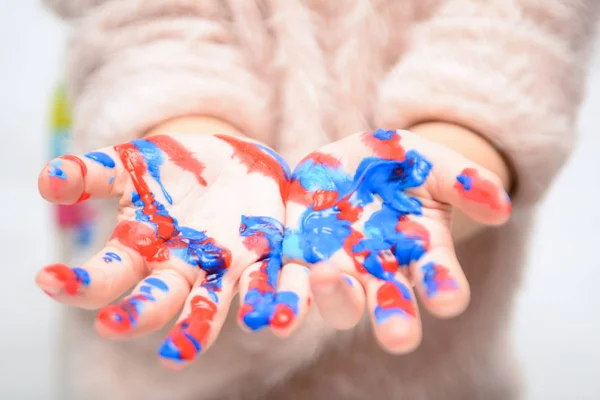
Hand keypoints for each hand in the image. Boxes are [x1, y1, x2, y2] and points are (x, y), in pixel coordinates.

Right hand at [36, 131, 300, 367]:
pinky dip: (273, 303)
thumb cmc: (176, 169)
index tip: (49, 280)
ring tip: (189, 348)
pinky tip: (278, 321)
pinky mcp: (263, 256)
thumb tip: (48, 179)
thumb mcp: (132, 164)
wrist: (232, 163)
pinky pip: (268, 283)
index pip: (106, 275)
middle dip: (135, 314)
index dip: (79, 281)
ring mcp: (222, 268)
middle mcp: (180, 269)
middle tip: (113, 326)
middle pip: (156, 300)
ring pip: (210, 305)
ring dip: (201, 328)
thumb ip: (92, 172)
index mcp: (143, 250)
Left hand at [282, 129, 511, 352]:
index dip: (444, 288)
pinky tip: (269, 309)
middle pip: (389, 303)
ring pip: (338, 299)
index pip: (437, 277)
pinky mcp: (297, 256)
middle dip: (394, 319)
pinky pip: (287, 282)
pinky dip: (279, 297)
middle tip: (399, 337)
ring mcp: (337, 267)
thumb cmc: (395, 166)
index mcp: (417, 251)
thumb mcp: (428, 161)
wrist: (346, 162)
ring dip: (333, 299)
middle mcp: (379, 270)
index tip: (449, 300)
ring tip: (327, 280)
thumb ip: (461, 180)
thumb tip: (501, 207)